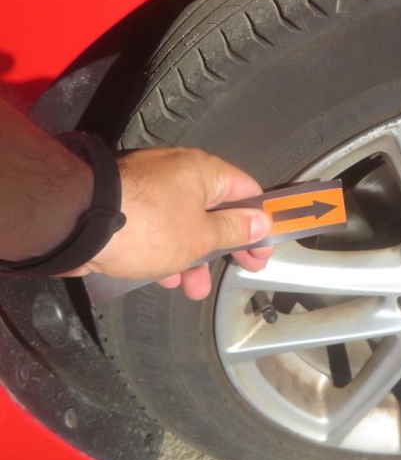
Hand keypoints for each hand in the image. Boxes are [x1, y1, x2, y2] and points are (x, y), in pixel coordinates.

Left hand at [66, 147, 272, 299]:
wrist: (77, 222)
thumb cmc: (150, 226)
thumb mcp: (201, 236)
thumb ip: (235, 230)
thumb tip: (261, 221)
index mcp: (204, 171)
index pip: (247, 191)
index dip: (260, 221)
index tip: (264, 247)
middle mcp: (179, 173)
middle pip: (215, 210)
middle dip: (225, 246)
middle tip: (240, 269)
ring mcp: (149, 187)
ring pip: (184, 223)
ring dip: (193, 257)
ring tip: (192, 287)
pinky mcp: (125, 206)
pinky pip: (157, 228)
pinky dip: (165, 251)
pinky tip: (162, 277)